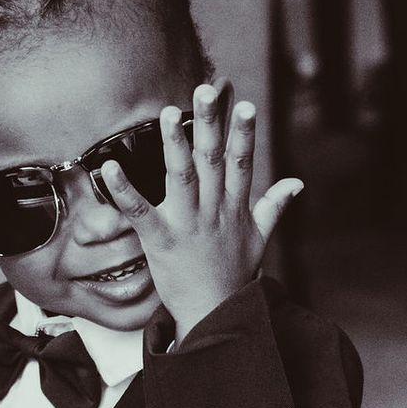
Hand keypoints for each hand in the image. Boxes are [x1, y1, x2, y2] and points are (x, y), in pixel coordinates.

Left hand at [99, 81, 301, 340]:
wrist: (216, 318)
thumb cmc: (234, 276)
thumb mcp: (260, 239)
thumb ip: (274, 206)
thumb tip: (297, 181)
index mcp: (235, 208)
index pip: (242, 163)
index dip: (243, 134)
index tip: (244, 104)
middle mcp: (214, 211)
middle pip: (213, 160)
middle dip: (211, 124)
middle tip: (206, 90)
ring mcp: (188, 226)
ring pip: (183, 178)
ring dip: (176, 144)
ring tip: (170, 113)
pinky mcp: (161, 242)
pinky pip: (140, 213)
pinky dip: (125, 190)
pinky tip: (110, 167)